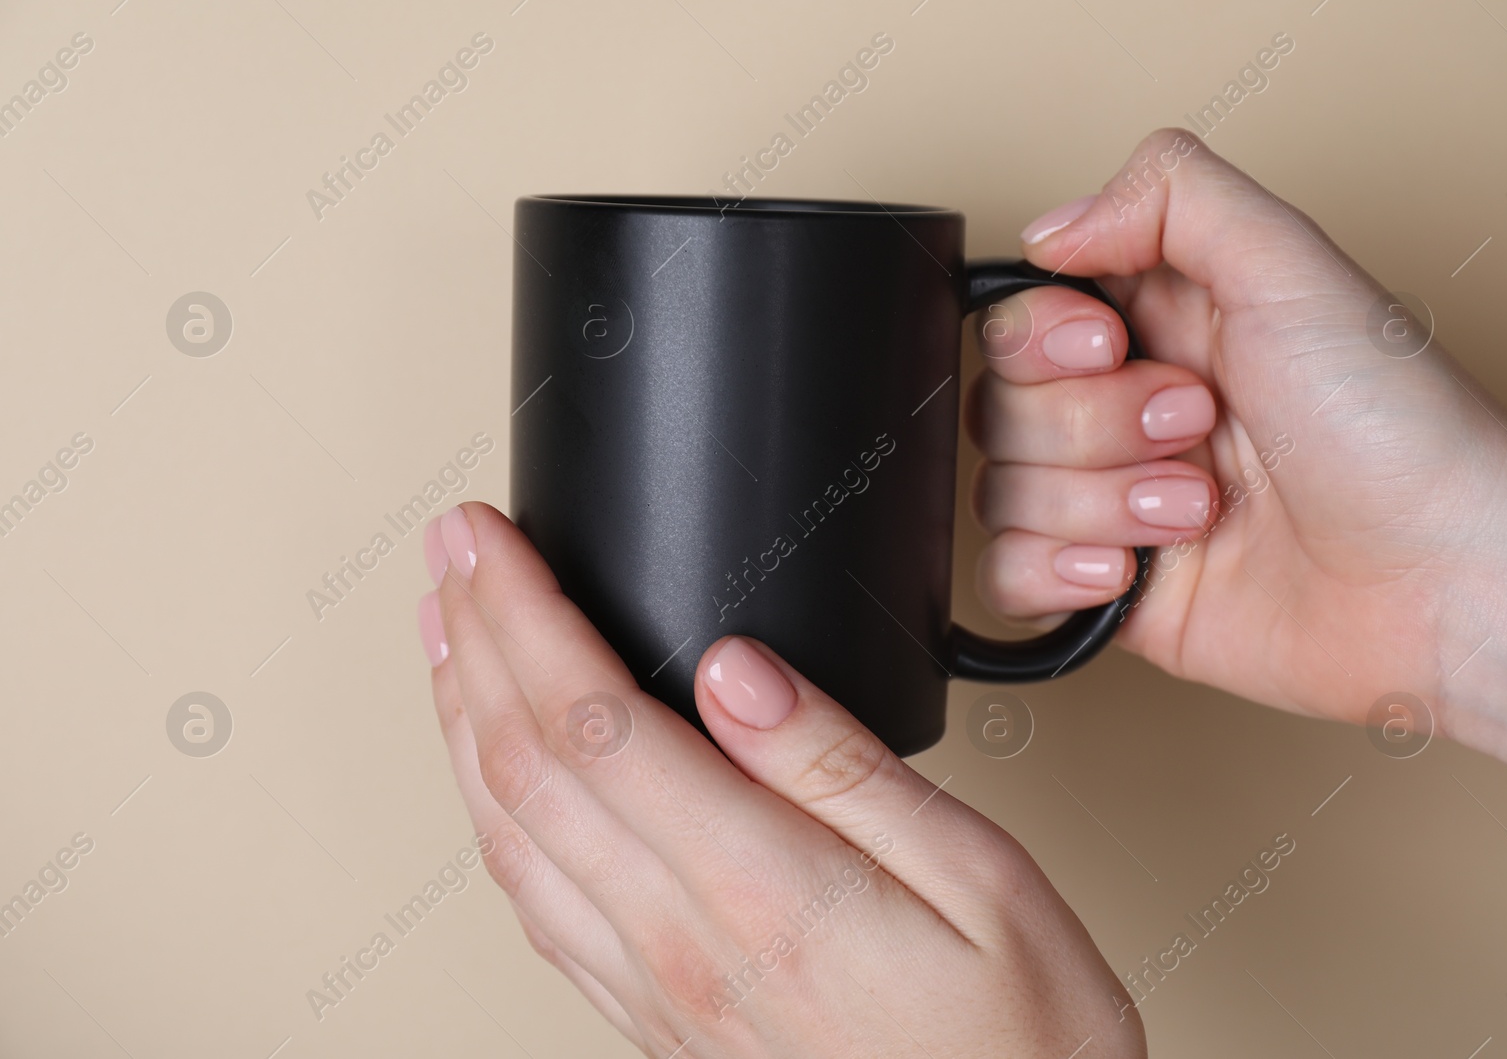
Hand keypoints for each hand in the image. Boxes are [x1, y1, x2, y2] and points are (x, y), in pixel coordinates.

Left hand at [417, 502, 1146, 1057]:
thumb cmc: (1019, 1040)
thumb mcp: (979, 877)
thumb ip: (841, 767)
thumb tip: (736, 671)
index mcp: (760, 889)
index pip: (591, 721)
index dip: (522, 614)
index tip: (487, 539)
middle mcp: (683, 945)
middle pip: (526, 767)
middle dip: (475, 642)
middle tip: (451, 556)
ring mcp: (658, 992)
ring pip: (510, 838)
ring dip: (463, 724)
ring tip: (445, 642)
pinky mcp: (659, 1021)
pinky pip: (539, 912)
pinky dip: (494, 821)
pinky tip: (495, 785)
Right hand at [975, 128, 1506, 808]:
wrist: (1440, 581)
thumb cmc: (1394, 429)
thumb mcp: (1292, 267)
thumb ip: (1170, 197)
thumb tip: (1051, 227)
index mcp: (1163, 325)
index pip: (1020, 316)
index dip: (1043, 337)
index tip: (1112, 347)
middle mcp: (1130, 411)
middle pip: (1001, 406)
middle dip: (1098, 425)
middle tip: (1198, 426)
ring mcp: (1116, 505)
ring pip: (1002, 492)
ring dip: (1103, 502)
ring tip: (1201, 508)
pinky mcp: (1113, 591)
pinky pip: (1007, 576)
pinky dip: (1060, 574)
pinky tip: (1137, 570)